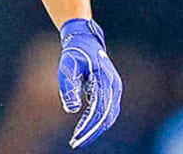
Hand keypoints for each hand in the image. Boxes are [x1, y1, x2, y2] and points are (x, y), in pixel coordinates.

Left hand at [57, 18, 122, 148]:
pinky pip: (107, 112)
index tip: (76, 137)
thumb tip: (72, 109)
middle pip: (107, 117)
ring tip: (79, 138)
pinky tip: (84, 129)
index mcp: (105, 79)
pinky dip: (97, 122)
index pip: (99, 110)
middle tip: (75, 142)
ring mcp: (114, 89)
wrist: (85, 39)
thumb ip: (70, 87)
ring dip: (95, 129)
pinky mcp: (111, 92)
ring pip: (109, 116)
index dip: (88, 126)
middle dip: (91, 132)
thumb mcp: (68, 66)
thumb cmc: (75, 52)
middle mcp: (114, 86)